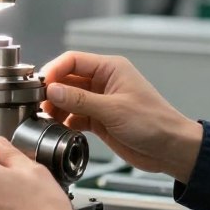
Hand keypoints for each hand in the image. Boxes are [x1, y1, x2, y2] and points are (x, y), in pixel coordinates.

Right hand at [40, 51, 204, 182]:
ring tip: (47, 117)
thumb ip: (81, 100)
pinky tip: (60, 128)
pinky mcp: (99, 119)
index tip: (41, 84)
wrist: (170, 149)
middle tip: (38, 103)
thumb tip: (53, 90)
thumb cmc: (154, 123)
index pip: (73, 61)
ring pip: (69, 98)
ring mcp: (100, 101)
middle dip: (52, 90)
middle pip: (68, 79)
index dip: (55, 70)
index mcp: (110, 69)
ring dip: (57, 107)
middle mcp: (103, 82)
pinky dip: (65, 121)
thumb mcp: (114, 110)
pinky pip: (75, 115)